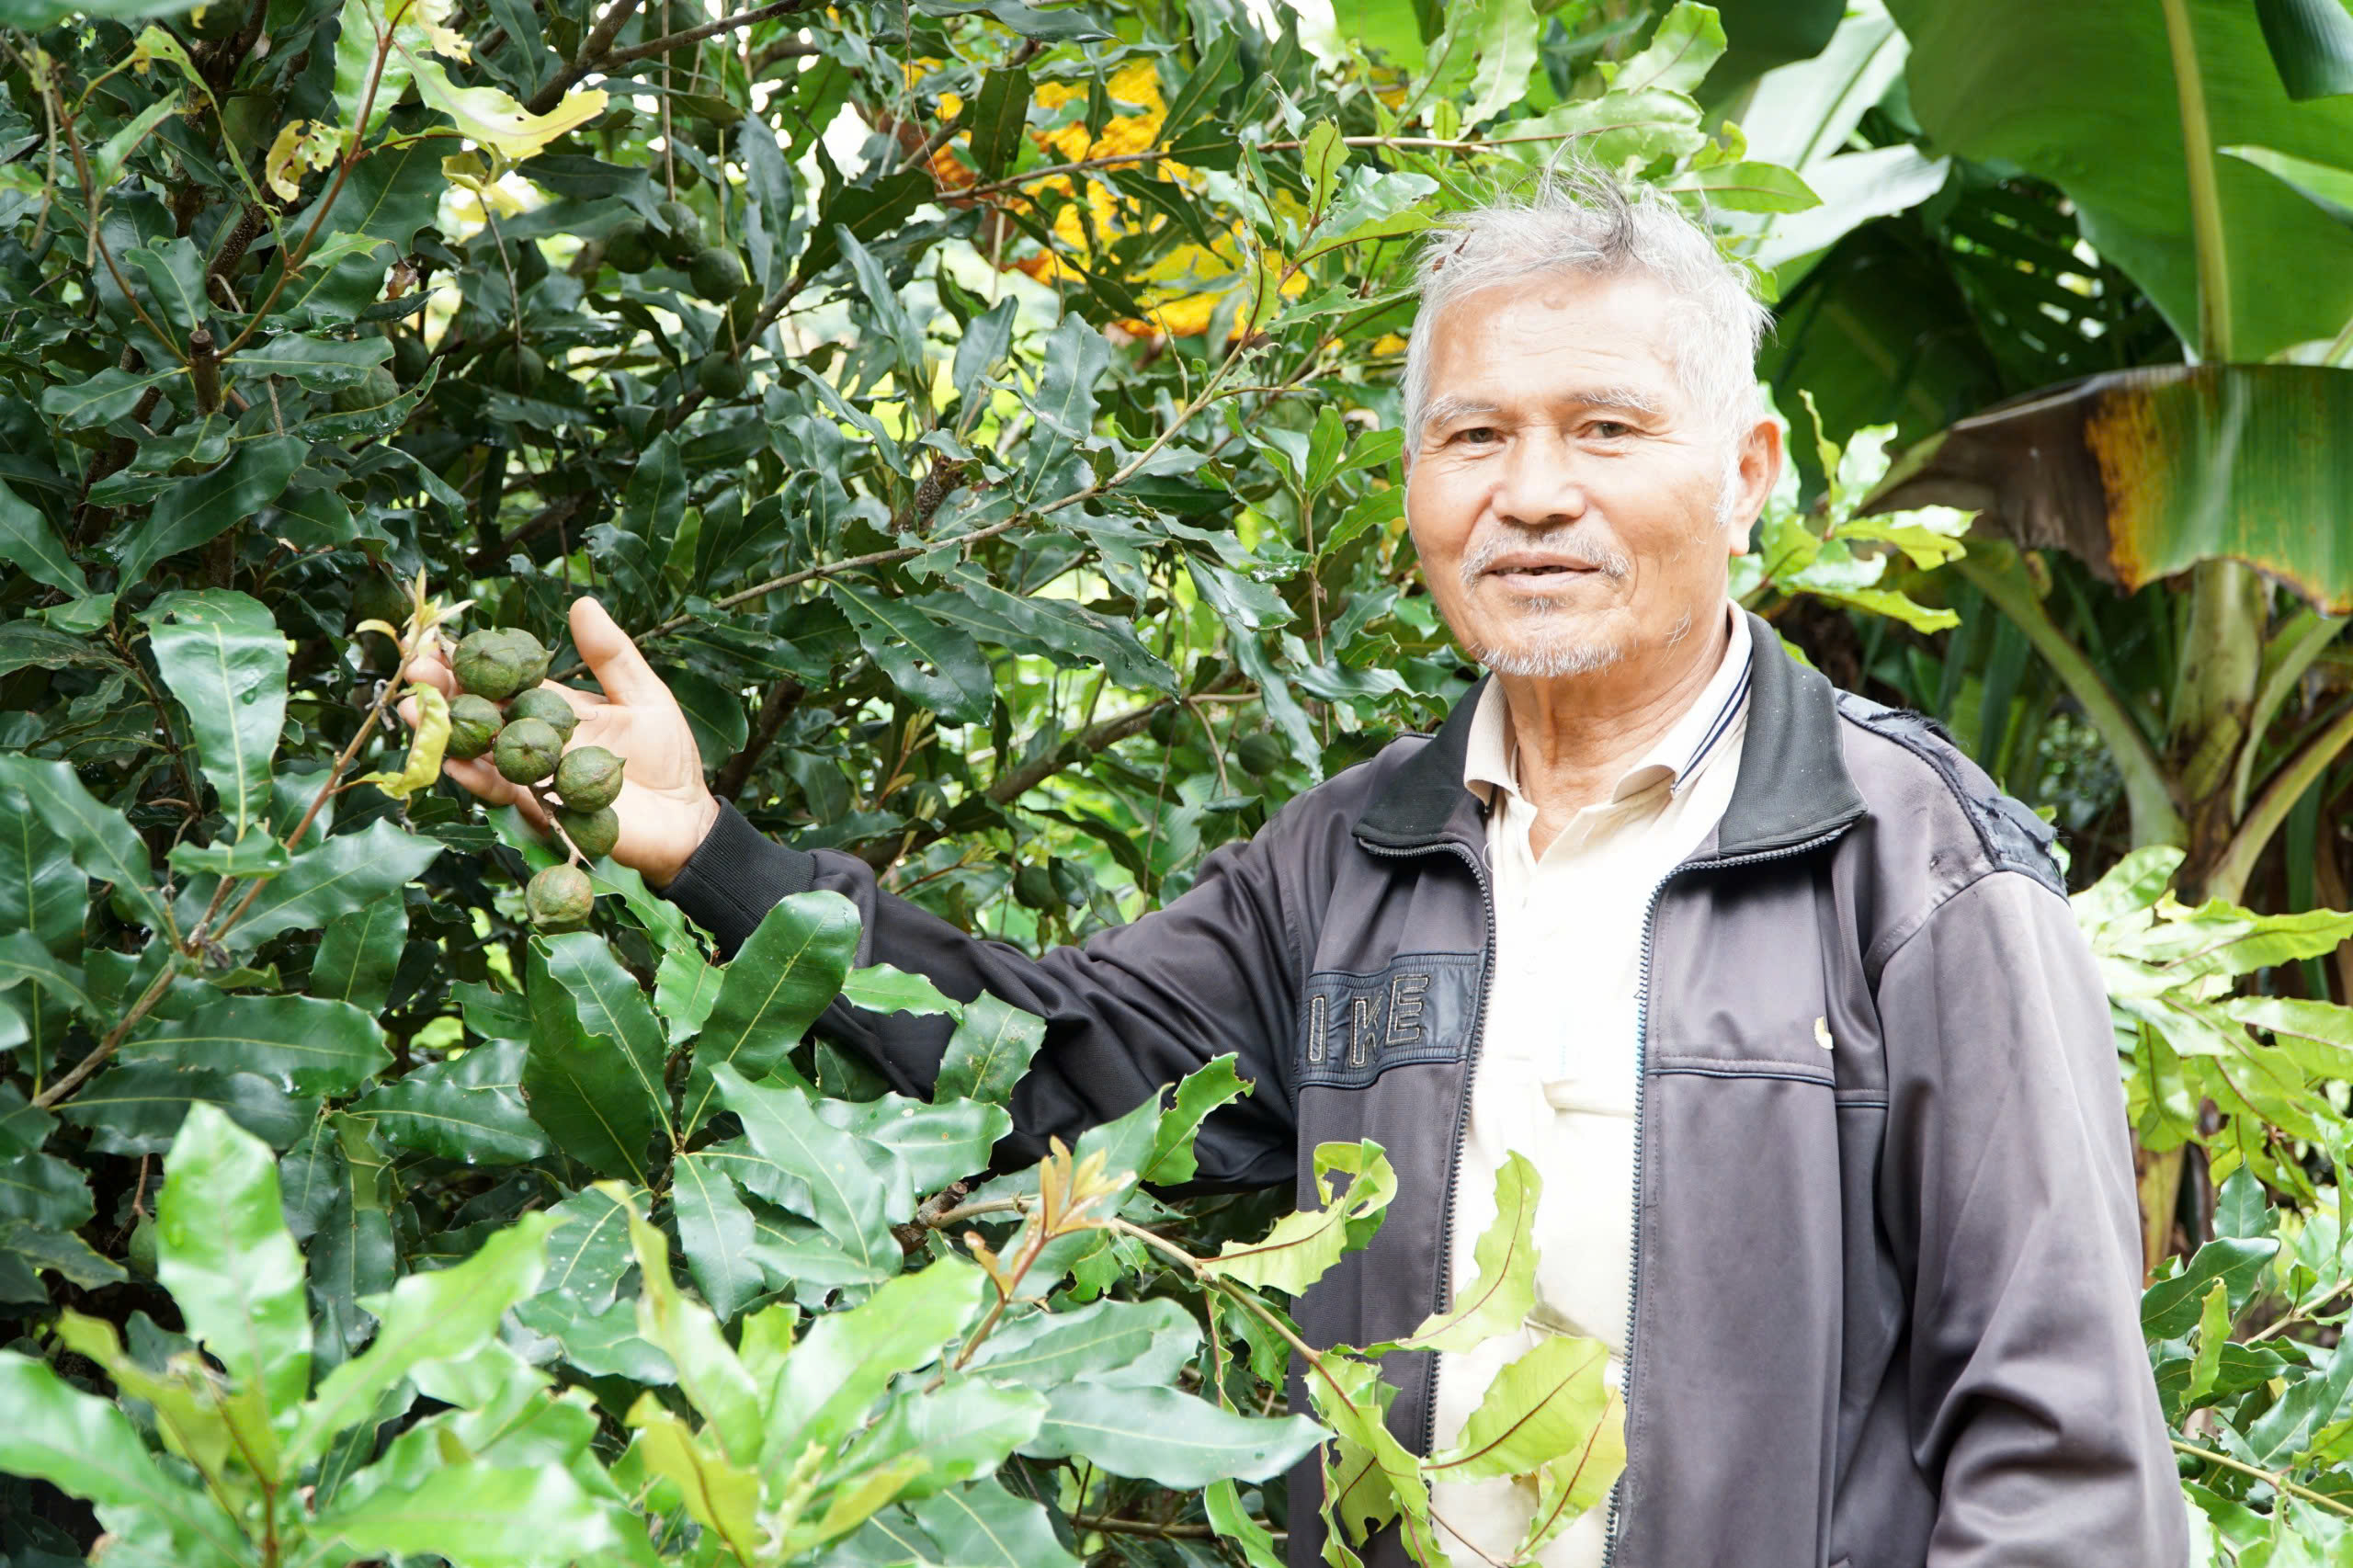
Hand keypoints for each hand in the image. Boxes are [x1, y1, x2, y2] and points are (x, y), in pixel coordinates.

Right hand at [398, 597, 721, 888]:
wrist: (685, 819)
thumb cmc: (668, 756)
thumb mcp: (644, 695)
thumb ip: (611, 655)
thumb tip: (582, 602)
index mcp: (554, 706)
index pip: (504, 678)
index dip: (472, 660)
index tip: (440, 641)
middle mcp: (534, 738)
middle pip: (480, 711)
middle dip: (443, 692)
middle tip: (414, 671)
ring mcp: (532, 773)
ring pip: (478, 748)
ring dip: (443, 731)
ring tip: (411, 710)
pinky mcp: (538, 807)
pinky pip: (499, 789)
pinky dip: (474, 775)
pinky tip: (451, 759)